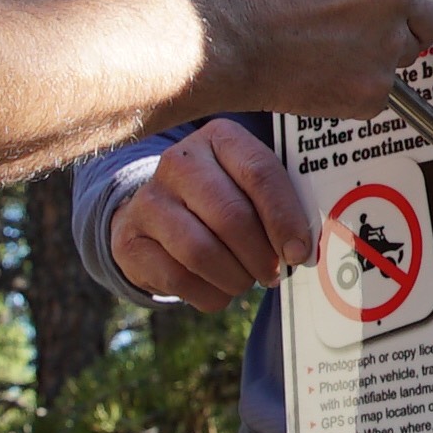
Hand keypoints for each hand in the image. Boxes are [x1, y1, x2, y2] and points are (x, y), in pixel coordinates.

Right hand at [106, 129, 310, 311]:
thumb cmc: (222, 199)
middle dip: (261, 256)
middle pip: (231, 216)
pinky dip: (210, 294)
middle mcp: (178, 162)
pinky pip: (178, 279)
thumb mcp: (249, 184)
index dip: (284, 219)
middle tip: (273, 273)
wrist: (156, 215)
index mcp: (219, 138)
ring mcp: (148, 201)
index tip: (299, 252)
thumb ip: (278, 202)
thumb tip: (302, 247)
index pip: (259, 173)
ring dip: (235, 278)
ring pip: (202, 252)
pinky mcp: (130, 241)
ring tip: (245, 280)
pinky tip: (219, 289)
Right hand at [191, 0, 432, 117]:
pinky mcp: (376, 87)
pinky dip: (356, 92)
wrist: (227, 36)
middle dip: (408, 31)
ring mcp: (389, 42)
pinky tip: (319, 76)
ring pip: (405, 59)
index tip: (408, 9)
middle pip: (432, 21)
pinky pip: (383, 94)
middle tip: (365, 38)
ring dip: (377, 61)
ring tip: (326, 53)